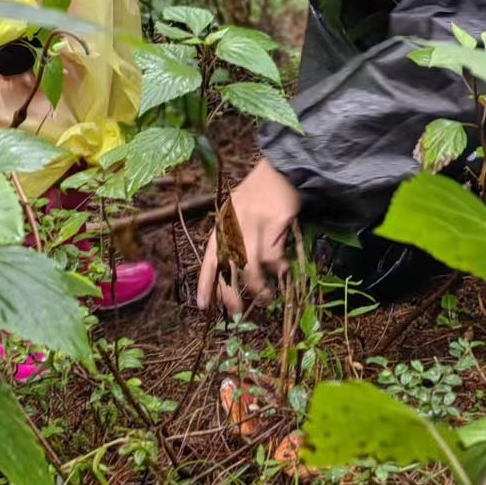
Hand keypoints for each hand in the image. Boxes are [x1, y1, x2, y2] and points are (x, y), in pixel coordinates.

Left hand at [198, 156, 302, 314]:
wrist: (280, 171)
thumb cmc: (258, 195)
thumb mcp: (237, 215)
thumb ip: (233, 241)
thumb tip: (233, 278)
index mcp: (222, 225)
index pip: (210, 259)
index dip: (205, 284)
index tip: (202, 306)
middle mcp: (233, 225)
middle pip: (227, 268)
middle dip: (230, 294)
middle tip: (237, 312)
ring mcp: (253, 225)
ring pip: (251, 267)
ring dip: (258, 289)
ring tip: (265, 299)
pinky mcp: (272, 224)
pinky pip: (273, 257)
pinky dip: (279, 269)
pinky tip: (283, 270)